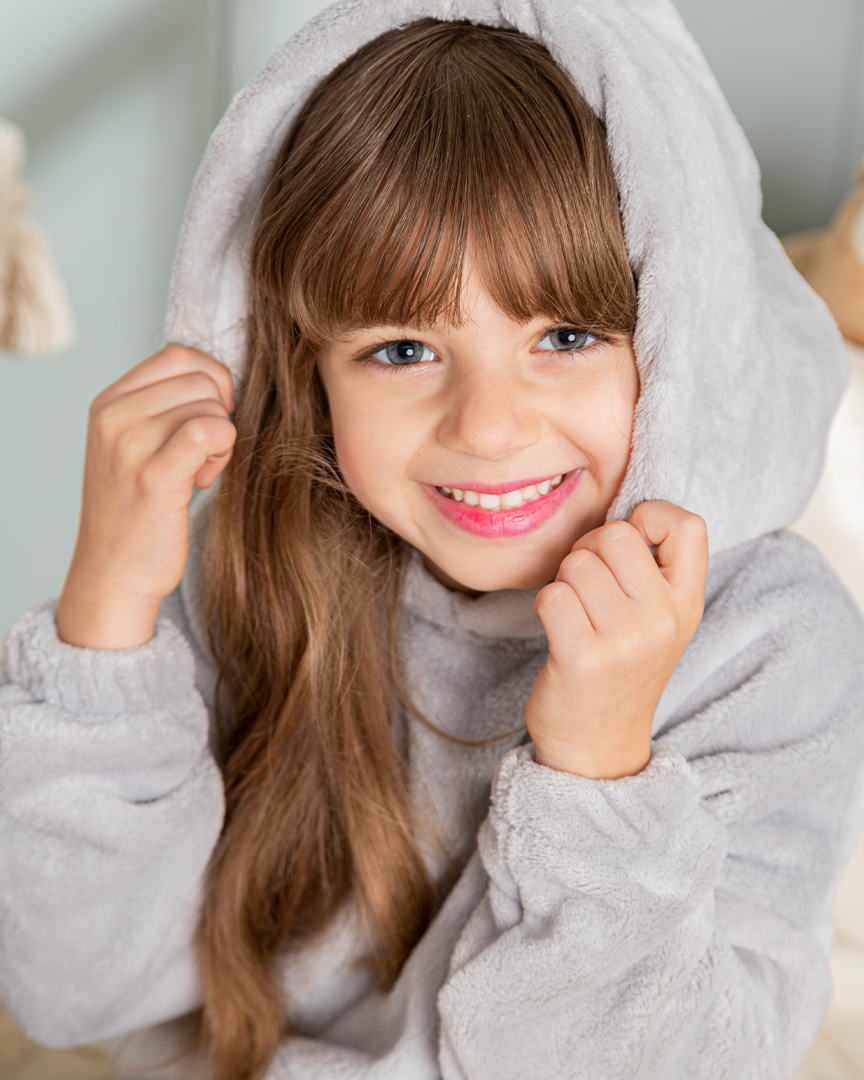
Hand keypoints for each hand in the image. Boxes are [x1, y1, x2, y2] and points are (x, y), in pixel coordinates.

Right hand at [56, 345, 235, 648]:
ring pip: (212, 407)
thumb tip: (224, 381)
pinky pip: (211, 431)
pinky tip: (204, 478)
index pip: (180, 356)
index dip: (212, 383)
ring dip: (222, 440)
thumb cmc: (139, 510)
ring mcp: (129, 442)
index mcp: (109, 401)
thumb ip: (168, 407)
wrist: (114, 572)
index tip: (211, 420)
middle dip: (219, 416)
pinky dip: (223, 451)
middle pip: (202, 380)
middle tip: (201, 457)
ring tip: (197, 472)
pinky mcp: (153, 474)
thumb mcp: (139, 444)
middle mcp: (113, 415)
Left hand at [526, 501, 707, 778]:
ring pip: (577, 562)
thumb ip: (652, 570)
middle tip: (587, 588)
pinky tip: (558, 633)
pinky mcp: (583, 656)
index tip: (631, 546)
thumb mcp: (657, 621)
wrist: (597, 747)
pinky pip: (552, 594)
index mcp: (687, 603)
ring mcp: (626, 639)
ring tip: (575, 615)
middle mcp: (664, 619)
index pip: (688, 524)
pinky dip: (546, 606)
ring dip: (564, 582)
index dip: (650, 518)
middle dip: (589, 551)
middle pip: (615, 535)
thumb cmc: (618, 670)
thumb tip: (622, 512)